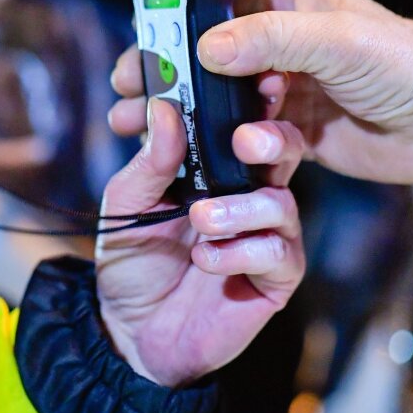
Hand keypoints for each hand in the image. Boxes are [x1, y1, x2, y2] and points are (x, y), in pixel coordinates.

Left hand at [96, 97, 305, 387]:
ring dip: (239, 208)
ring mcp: (267, 236)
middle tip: (245, 141)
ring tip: (200, 221)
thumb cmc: (133, 264)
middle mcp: (250, 195)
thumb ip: (151, 160)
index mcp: (217, 168)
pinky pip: (279, 252)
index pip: (247, 122)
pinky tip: (207, 262)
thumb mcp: (126, 204)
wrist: (131, 334)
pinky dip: (240, 252)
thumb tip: (166, 109)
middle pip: (286, 150)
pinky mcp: (275, 278)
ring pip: (282, 202)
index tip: (256, 77)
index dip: (257, 99)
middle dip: (272, 139)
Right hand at [109, 0, 412, 185]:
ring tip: (149, 130)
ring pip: (226, 100)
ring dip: (193, 116)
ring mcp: (290, 88)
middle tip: (131, 92)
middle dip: (171, 73)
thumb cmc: (408, 66)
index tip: (142, 34)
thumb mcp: (338, 41)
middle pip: (212, 53)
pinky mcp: (297, 132)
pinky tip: (235, 157)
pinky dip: (241, 148)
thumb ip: (271, 39)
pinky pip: (256, 139)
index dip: (177, 10)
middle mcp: (286, 41)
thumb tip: (205, 49)